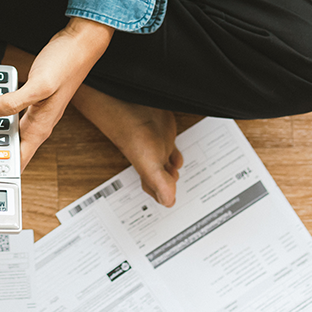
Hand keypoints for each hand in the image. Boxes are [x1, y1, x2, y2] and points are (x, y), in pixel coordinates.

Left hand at [0, 17, 113, 170]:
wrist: (80, 44)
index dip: (3, 171)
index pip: (20, 159)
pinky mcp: (33, 99)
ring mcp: (36, 111)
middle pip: (12, 148)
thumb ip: (13, 101)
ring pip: (10, 130)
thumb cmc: (66, 64)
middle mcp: (39, 123)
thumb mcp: (39, 85)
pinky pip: (11, 113)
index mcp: (41, 127)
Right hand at [72, 84, 182, 206]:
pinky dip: (176, 156)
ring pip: (166, 164)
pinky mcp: (164, 134)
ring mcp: (159, 147)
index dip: (163, 197)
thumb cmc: (133, 136)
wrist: (133, 108)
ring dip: (173, 172)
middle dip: (169, 186)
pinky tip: (178, 157)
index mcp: (149, 172)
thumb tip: (169, 202)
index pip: (156, 190)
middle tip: (175, 191)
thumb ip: (160, 184)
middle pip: (162, 179)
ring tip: (176, 176)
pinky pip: (172, 148)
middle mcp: (153, 161)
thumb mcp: (150, 166)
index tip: (170, 203)